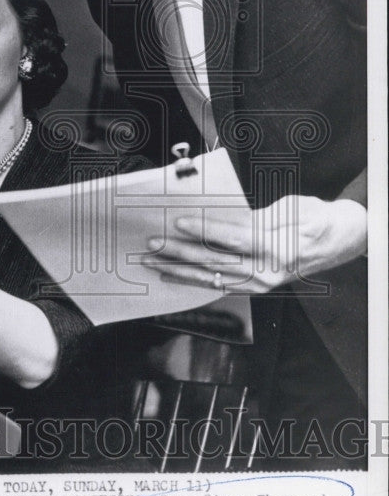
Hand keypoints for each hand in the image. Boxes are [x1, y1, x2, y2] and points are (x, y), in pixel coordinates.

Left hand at [142, 196, 366, 294]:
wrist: (343, 241)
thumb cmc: (319, 220)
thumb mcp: (292, 208)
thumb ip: (257, 217)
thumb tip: (225, 219)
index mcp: (276, 247)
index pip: (231, 238)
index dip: (203, 230)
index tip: (178, 222)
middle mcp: (266, 270)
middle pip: (214, 260)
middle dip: (179, 252)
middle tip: (153, 244)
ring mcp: (260, 282)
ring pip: (212, 276)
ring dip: (179, 270)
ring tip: (154, 263)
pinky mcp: (256, 287)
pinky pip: (220, 285)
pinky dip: (195, 281)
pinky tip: (175, 277)